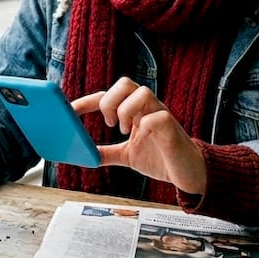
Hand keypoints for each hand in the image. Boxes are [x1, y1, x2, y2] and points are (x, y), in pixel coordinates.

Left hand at [72, 76, 206, 193]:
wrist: (188, 174)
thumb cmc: (160, 158)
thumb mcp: (126, 155)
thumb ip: (106, 152)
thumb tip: (83, 154)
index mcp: (135, 111)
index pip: (109, 94)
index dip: (88, 101)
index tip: (70, 111)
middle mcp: (148, 108)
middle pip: (126, 83)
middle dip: (109, 100)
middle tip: (108, 122)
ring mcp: (160, 116)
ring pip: (142, 92)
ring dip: (126, 110)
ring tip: (124, 130)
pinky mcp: (172, 129)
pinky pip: (158, 116)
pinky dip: (145, 124)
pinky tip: (142, 137)